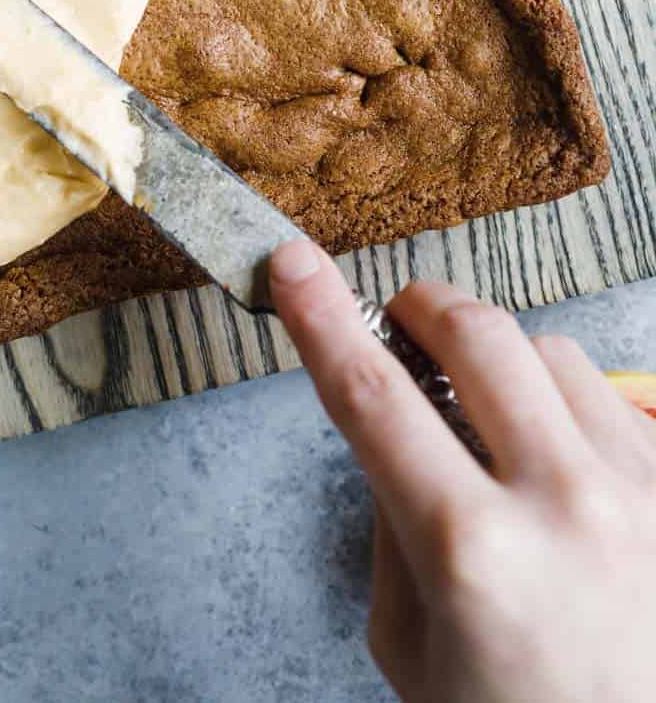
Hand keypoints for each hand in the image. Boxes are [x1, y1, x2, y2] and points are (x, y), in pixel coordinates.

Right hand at [269, 239, 655, 702]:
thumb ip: (392, 525)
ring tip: (495, 428)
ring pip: (550, 352)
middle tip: (402, 327)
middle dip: (422, 311)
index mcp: (473, 552)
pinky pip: (613, 398)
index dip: (321, 317)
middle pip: (476, 333)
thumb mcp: (412, 650)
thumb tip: (394, 425)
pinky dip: (569, 412)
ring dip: (504, 368)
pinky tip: (560, 468)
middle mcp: (564, 506)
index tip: (292, 264)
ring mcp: (641, 492)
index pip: (373, 395)